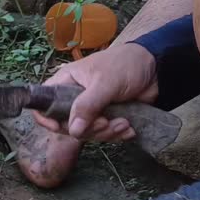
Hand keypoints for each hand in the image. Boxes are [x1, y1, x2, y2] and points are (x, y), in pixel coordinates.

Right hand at [33, 43, 157, 141]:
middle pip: (67, 125)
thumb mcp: (104, 82)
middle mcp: (73, 98)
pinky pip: (104, 135)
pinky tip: (129, 128)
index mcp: (65, 83)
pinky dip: (117, 134)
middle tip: (106, 123)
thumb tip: (73, 131)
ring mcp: (90, 110)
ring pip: (87, 133)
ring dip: (107, 133)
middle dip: (88, 129)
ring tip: (124, 123)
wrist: (157, 69)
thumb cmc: (125, 65)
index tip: (59, 127)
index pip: (43, 104)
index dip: (45, 118)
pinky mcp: (105, 118)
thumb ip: (87, 105)